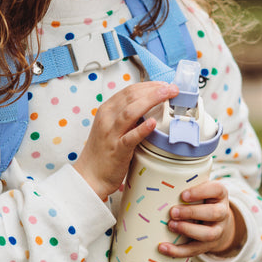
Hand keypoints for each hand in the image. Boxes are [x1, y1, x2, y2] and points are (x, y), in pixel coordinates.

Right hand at [73, 81, 178, 199]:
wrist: (90, 175)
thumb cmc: (103, 153)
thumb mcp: (112, 128)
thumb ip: (127, 117)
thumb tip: (149, 109)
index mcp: (107, 110)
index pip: (129, 90)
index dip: (149, 85)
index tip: (164, 85)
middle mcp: (107, 118)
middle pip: (132, 96)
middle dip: (154, 89)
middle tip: (172, 88)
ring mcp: (111, 134)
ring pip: (131, 111)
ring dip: (151, 100)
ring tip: (167, 95)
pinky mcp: (117, 150)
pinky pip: (131, 137)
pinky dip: (142, 129)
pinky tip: (152, 122)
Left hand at [158, 181, 245, 257]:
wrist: (218, 224)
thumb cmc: (202, 201)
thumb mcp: (201, 190)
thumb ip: (186, 185)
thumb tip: (153, 183)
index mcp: (220, 194)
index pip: (216, 189)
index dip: (201, 192)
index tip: (183, 195)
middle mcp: (222, 212)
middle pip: (214, 213)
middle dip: (192, 213)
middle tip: (172, 212)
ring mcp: (217, 231)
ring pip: (208, 234)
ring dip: (187, 230)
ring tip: (170, 226)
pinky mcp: (208, 246)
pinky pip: (194, 250)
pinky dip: (178, 250)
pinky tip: (164, 247)